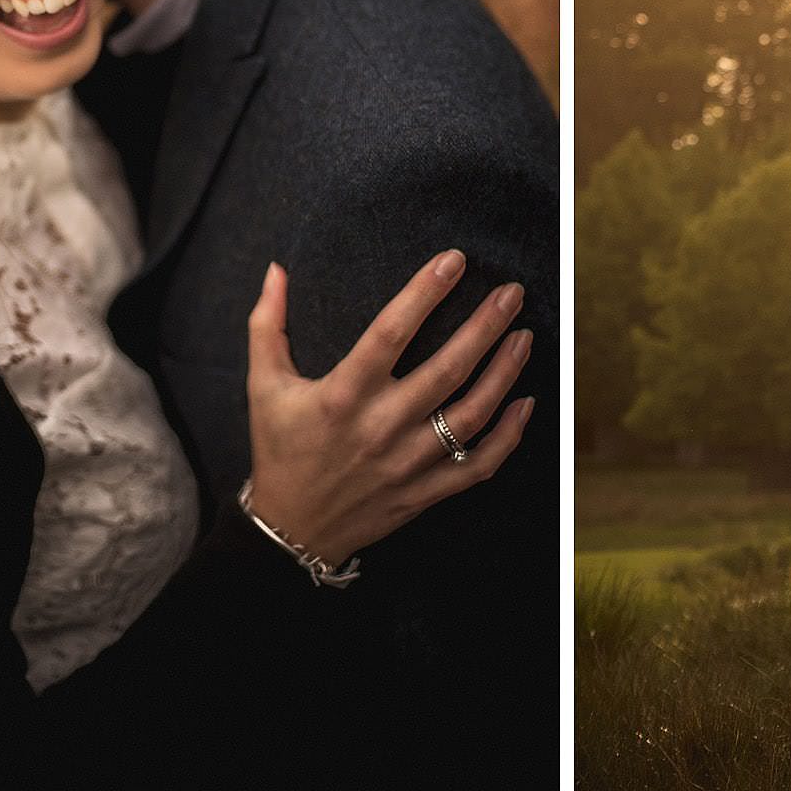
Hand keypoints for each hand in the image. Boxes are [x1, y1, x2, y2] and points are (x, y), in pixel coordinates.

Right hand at [243, 250, 534, 566]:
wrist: (290, 530)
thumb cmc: (280, 449)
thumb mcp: (263, 385)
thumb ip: (267, 325)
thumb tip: (275, 269)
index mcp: (342, 395)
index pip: (390, 333)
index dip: (424, 293)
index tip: (454, 261)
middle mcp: (380, 427)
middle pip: (447, 370)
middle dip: (485, 327)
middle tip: (512, 293)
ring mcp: (407, 463)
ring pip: (470, 415)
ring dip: (504, 373)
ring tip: (524, 337)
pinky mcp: (424, 491)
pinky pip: (478, 466)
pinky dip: (508, 437)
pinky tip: (526, 404)